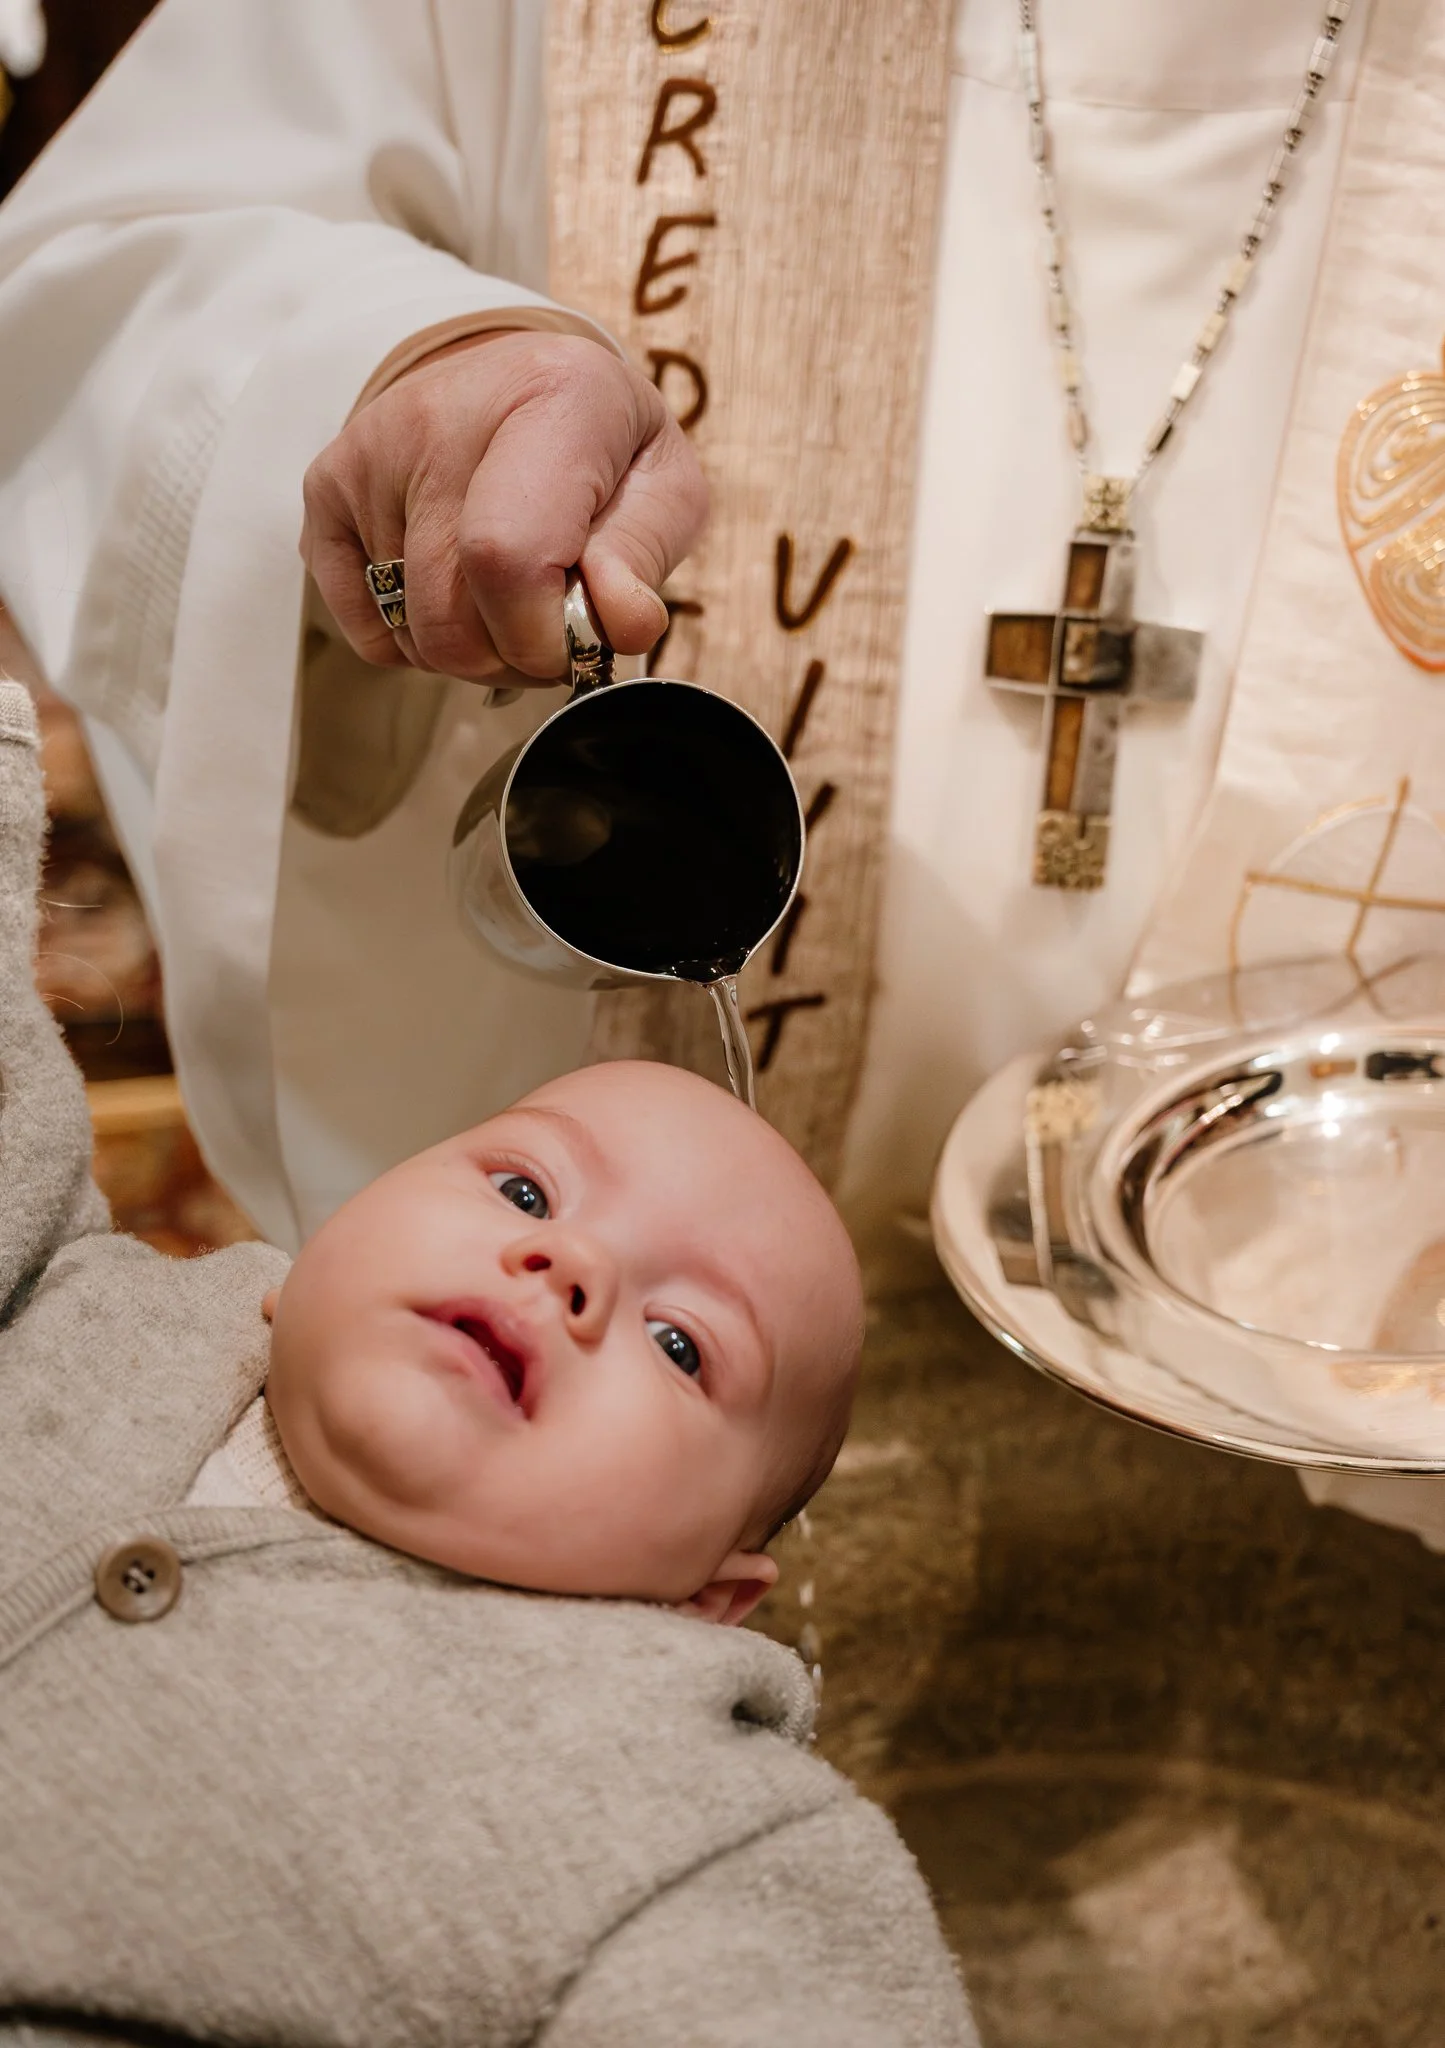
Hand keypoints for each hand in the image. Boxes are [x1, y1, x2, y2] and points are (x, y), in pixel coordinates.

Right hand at [300, 330, 707, 681]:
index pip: (505, 557)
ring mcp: (368, 454)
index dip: (541, 637)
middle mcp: (437, 416)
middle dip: (513, 659)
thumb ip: (642, 558)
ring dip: (473, 652)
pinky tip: (457, 595)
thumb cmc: (604, 448)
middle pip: (451, 617)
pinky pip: (368, 630)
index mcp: (548, 397)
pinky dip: (419, 643)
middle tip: (549, 633)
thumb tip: (618, 623)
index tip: (575, 641)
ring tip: (510, 605)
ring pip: (414, 635)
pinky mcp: (325, 488)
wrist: (524, 381)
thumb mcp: (662, 488)